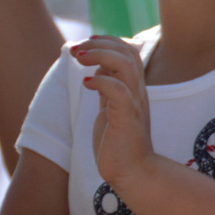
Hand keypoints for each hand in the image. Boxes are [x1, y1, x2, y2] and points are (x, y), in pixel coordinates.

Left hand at [73, 35, 156, 190]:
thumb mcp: (111, 110)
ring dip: (100, 56)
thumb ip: (108, 90)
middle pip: (128, 53)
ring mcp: (134, 104)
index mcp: (134, 90)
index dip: (109, 41)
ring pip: (125, 65)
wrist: (134, 173)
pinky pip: (117, 90)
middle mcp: (137, 93)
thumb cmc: (120, 144)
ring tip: (79, 59)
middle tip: (77, 51)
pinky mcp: (126, 118)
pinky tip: (86, 84)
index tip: (88, 41)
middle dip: (100, 44)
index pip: (129, 52)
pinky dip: (100, 81)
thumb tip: (97, 71)